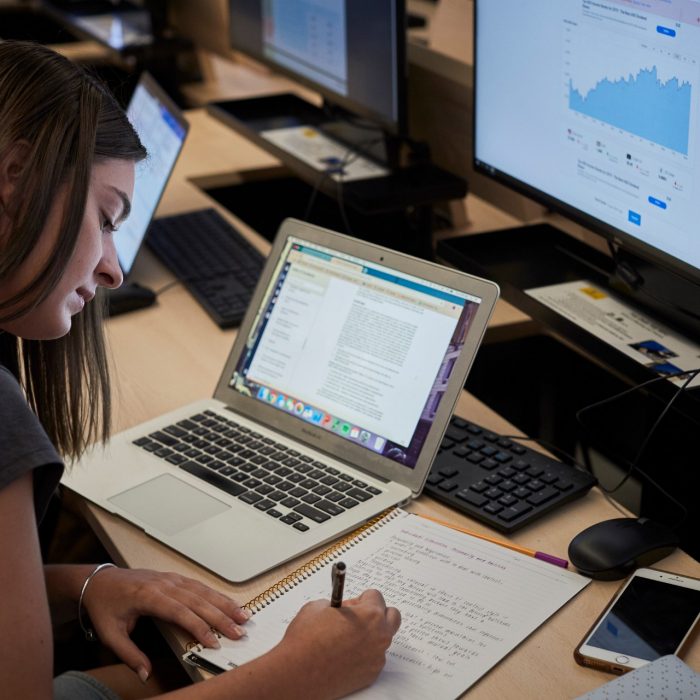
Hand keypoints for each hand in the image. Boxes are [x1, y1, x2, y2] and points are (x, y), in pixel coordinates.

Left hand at [82, 567, 248, 679]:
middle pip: (198, 601)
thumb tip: (145, 674)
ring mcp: (171, 579)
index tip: (213, 641)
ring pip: (203, 591)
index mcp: (148, 596)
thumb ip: (129, 655)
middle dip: (221, 617)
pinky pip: (199, 585)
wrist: (100, 581)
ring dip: (224, 603)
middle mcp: (164, 584)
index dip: (199, 627)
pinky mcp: (174, 578)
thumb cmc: (106, 606)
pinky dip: (216, 594)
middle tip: (239, 631)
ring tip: (243, 615)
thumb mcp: (110, 634)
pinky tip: (228, 602)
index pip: (180, 612)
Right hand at [270, 589, 400, 698]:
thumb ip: (340, 604)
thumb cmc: (306, 639)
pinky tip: (345, 654)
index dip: (361, 599)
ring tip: (347, 637)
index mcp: (370, 615)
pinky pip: (374, 657)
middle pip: (392, 616)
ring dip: (370, 635)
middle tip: (358, 617)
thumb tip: (345, 608)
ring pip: (382, 639)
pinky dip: (364, 654)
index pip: (376, 596)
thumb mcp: (319, 606)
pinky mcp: (371, 675)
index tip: (351, 604)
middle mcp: (379, 636)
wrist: (297, 673)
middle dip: (376, 613)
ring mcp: (376, 658)